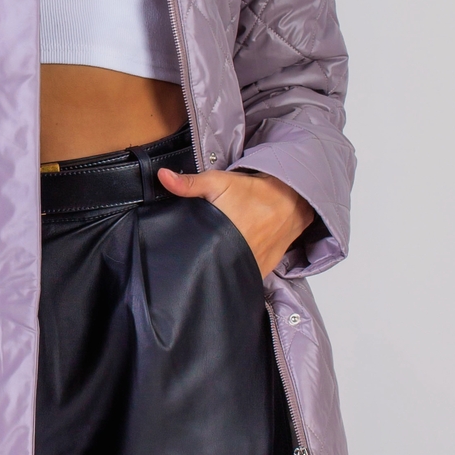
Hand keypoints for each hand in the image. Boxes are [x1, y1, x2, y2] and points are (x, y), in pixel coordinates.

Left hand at [156, 166, 313, 279]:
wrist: (291, 199)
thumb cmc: (255, 191)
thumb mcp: (219, 181)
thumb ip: (190, 183)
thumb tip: (162, 177)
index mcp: (225, 238)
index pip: (198, 258)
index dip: (187, 258)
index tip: (178, 256)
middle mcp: (240, 257)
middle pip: (212, 268)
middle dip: (202, 263)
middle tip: (197, 253)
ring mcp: (253, 267)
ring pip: (229, 275)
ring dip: (220, 268)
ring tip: (212, 258)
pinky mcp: (263, 270)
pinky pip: (245, 276)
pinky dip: (237, 271)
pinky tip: (229, 262)